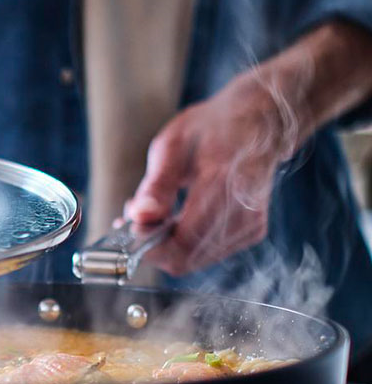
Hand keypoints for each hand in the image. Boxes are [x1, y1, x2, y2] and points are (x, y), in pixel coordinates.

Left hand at [123, 72, 292, 275]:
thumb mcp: (172, 145)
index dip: (149, 245)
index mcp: (224, 183)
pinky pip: (207, 253)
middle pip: (186, 258)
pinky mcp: (252, 232)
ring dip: (168, 246)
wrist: (256, 123)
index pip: (182, 241)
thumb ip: (155, 185)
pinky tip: (179, 218)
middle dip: (153, 246)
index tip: (127, 229)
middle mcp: (243, 210)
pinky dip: (186, 243)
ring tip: (157, 216)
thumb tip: (139, 217)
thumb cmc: (211, 129)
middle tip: (136, 222)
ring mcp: (251, 224)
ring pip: (194, 260)